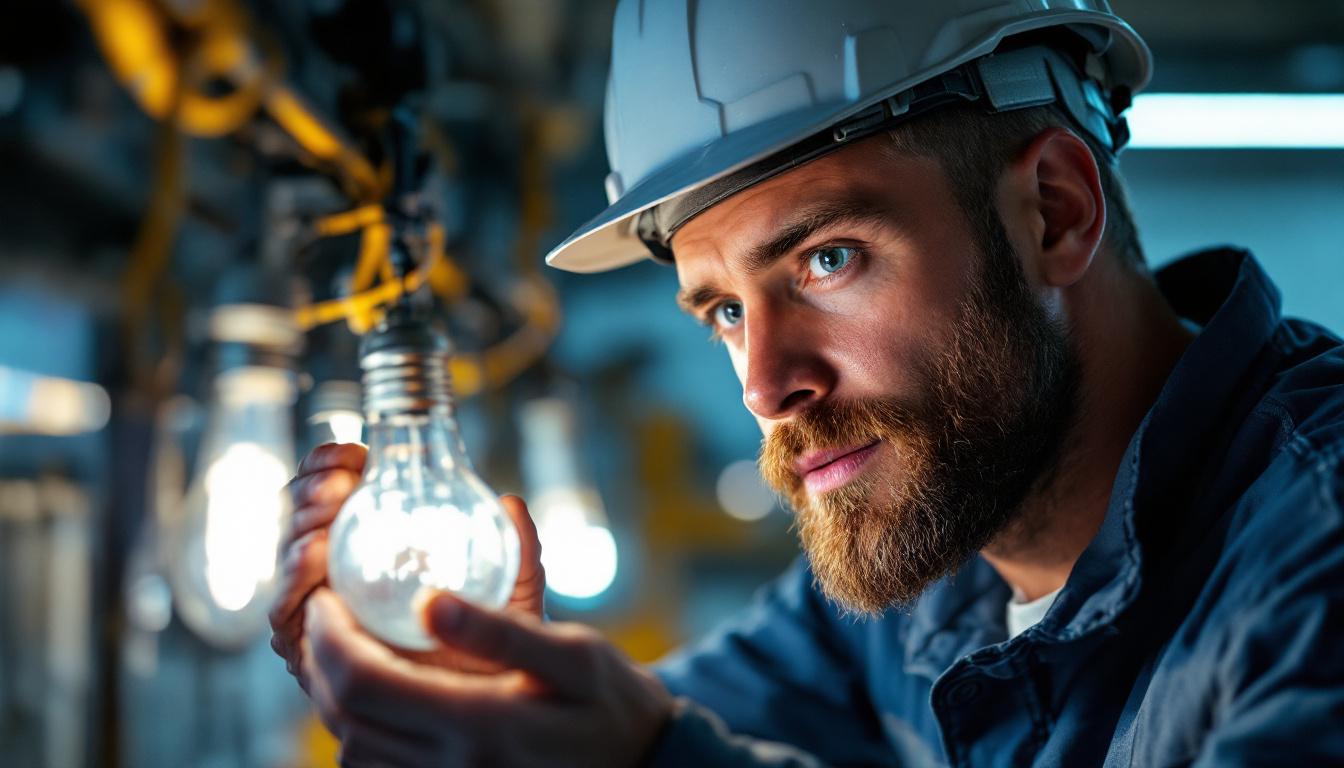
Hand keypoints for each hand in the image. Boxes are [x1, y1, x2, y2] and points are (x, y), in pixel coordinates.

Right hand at [269, 442, 547, 690]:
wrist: (478, 706)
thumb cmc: (491, 642)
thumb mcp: (511, 592)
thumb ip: (518, 551)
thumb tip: (513, 503)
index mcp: (377, 541)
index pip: (339, 488)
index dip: (336, 462)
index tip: (357, 452)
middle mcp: (340, 569)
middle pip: (305, 514)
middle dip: (313, 485)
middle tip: (342, 478)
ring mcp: (319, 606)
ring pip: (289, 550)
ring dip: (303, 519)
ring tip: (332, 503)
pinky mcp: (306, 646)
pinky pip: (287, 608)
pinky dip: (295, 574)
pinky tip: (318, 554)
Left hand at [303, 588, 673, 767]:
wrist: (643, 763)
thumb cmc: (612, 702)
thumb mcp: (574, 654)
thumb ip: (500, 629)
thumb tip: (428, 601)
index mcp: (476, 723)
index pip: (363, 682)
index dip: (330, 636)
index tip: (328, 595)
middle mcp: (451, 765)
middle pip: (344, 716)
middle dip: (319, 659)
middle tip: (326, 613)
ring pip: (352, 750)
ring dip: (331, 696)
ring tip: (341, 647)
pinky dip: (358, 731)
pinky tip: (374, 696)